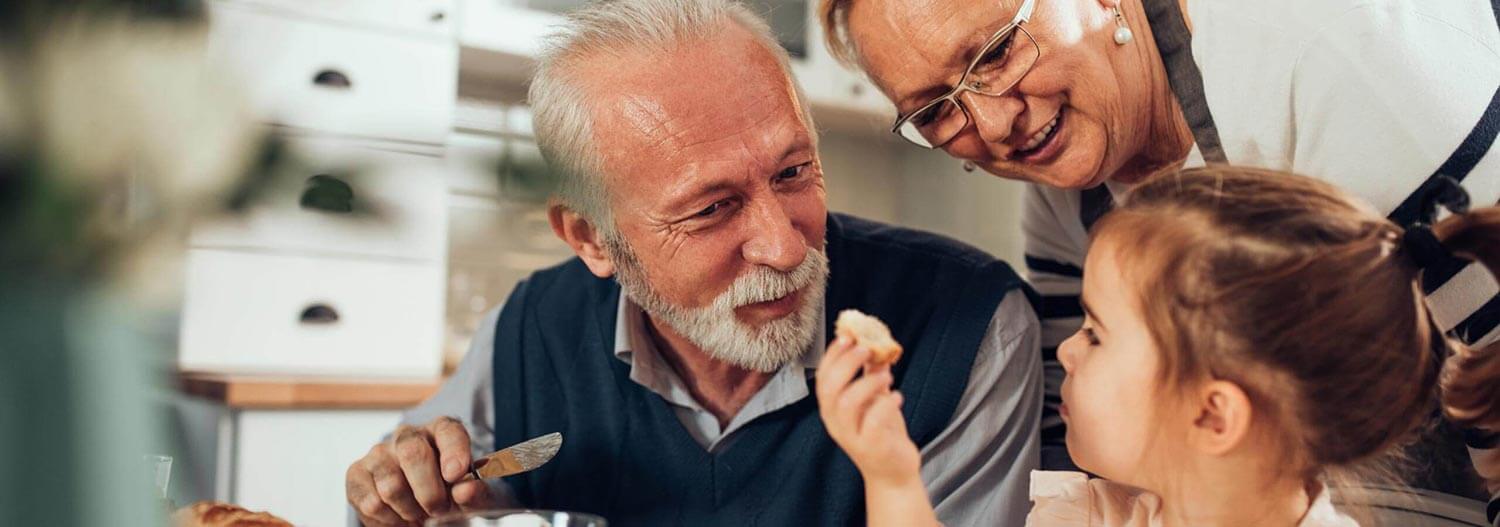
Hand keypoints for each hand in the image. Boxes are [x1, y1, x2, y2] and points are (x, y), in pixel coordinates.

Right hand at [345, 416, 498, 525]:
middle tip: (439, 509)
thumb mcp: (475, 494)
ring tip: (419, 513)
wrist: (427, 503)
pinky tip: (400, 517)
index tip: (456, 475)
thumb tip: (465, 490)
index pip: (448, 431)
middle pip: (412, 453)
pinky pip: (370, 503)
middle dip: (430, 492)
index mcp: (442, 430)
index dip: (453, 451)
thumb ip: (476, 491)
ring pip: (391, 486)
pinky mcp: (356, 473)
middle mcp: (407, 434)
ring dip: (410, 511)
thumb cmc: (454, 493)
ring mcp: (379, 452)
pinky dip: (390, 520)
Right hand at [815, 335, 921, 486]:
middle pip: (830, 388)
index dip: (832, 355)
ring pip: (847, 404)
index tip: (848, 335)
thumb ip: (872, 375)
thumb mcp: (875, 400)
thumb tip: (876, 346)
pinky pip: (873, 423)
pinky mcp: (871, 447)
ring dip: (867, 383)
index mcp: (832, 409)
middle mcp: (836, 423)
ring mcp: (852, 437)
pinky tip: (897, 396)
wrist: (893, 472)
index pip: (823, 377)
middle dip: (847, 363)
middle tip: (866, 348)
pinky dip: (885, 405)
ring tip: (887, 375)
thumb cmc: (882, 434)